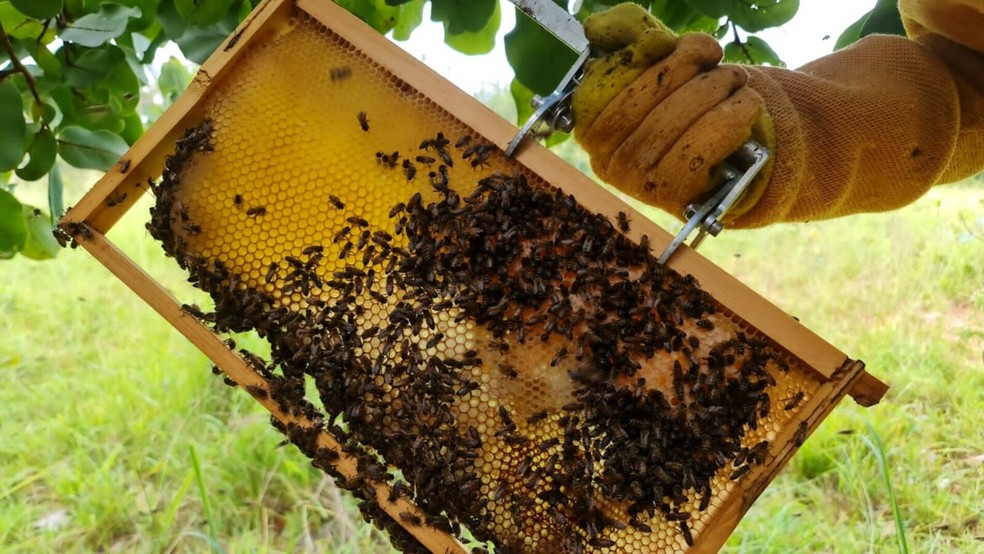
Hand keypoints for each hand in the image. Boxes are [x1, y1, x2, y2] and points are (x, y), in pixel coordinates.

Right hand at [572, 4, 774, 220]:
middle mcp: (605, 158)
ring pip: (679, 116)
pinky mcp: (674, 196)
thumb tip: (596, 27)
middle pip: (646, 94)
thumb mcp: (657, 66)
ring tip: (736, 82)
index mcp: (591, 125)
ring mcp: (637, 182)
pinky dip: (733, 116)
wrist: (728, 165)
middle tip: (719, 62)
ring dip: (718, 88)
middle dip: (691, 68)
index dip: (644, 55)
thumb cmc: (686, 108)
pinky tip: (745, 106)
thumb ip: (627, 38)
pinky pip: (705, 144)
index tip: (677, 45)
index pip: (606, 80)